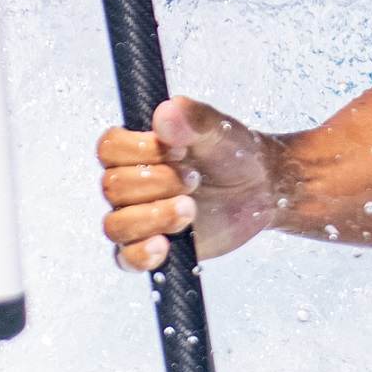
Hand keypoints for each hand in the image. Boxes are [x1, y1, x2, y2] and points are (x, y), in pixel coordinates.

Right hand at [98, 97, 283, 267]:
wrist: (262, 187)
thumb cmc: (234, 153)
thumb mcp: (218, 129)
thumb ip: (193, 118)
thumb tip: (165, 112)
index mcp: (137, 149)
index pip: (109, 148)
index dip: (139, 150)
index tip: (177, 150)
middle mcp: (131, 184)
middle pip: (113, 187)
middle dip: (158, 183)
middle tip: (195, 179)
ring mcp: (139, 217)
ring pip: (116, 225)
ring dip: (154, 217)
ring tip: (191, 208)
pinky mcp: (154, 247)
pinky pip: (127, 260)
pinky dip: (141, 255)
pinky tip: (164, 246)